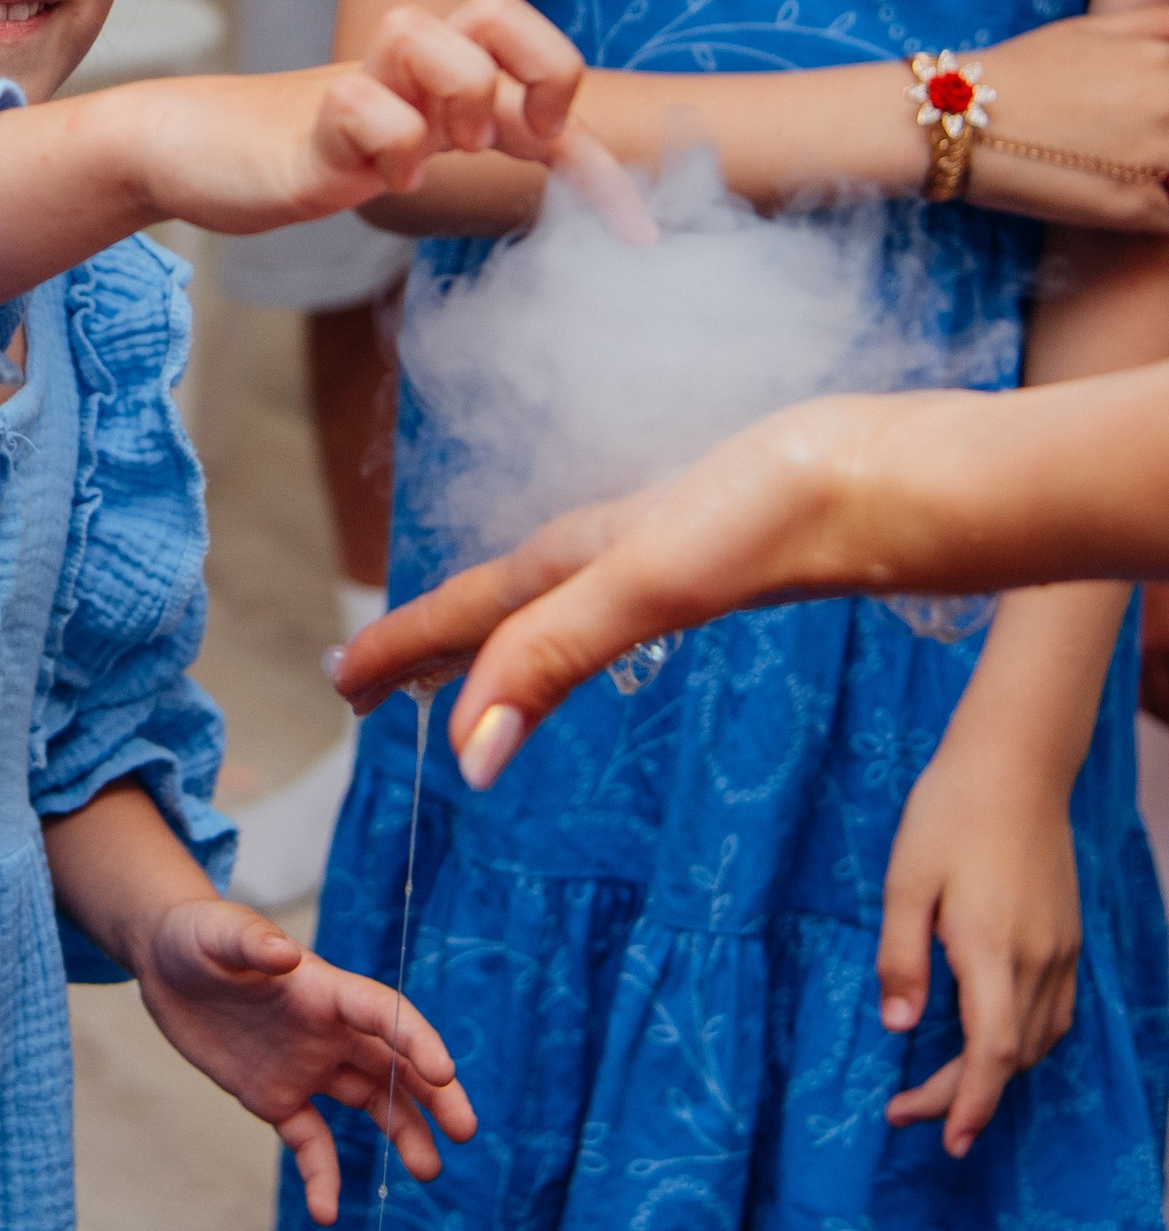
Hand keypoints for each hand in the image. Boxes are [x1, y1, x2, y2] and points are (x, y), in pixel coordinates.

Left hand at [135, 895, 474, 1220]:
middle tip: (465, 1129)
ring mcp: (306, 1065)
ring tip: (428, 1171)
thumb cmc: (196, 934)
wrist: (165, 961)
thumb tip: (285, 955)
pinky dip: (323, 1175)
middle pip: (393, 1063)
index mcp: (322, 989)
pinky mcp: (276, 1096)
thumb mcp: (216, 933)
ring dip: (402, 1134)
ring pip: (370, 1102)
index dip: (416, 1039)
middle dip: (432, 1094)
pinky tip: (326, 1212)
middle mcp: (325, 1030)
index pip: (383, 1013)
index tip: (445, 1072)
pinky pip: (311, 1141)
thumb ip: (250, 942)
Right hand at [332, 391, 910, 742]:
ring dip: (485, 640)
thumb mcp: (646, 586)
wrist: (892, 476)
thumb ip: (552, 659)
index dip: (399, 650)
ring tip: (450, 669)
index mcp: (572, 554)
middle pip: (490, 604)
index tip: (339, 686)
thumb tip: (467, 754)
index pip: (462, 611)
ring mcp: (656, 554)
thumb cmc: (772, 514)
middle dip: (423, 645)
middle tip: (364, 688)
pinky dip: (556, 635)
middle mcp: (601, 550)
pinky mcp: (712, 564)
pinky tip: (579, 641)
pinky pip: (597, 608)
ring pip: (542, 602)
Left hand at [877, 734, 1080, 1156]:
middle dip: (964, 1096)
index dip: (970, 1104)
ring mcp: (1061, 951)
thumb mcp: (905, 881)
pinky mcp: (1068, 937)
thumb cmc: (949, 815)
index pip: (991, 1054)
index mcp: (991, 950)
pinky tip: (991, 1038)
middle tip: (908, 1112)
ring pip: (1037, 1040)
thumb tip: (896, 1027)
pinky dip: (1023, 1040)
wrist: (1014, 767)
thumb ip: (901, 956)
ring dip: (995, 1071)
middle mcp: (1037, 961)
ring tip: (942, 1085)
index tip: (941, 1138)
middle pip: (1012, 1057)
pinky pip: (1054, 1012)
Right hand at [966, 7, 1168, 231]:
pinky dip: (1159, 209)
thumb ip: (1158, 22)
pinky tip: (1130, 197)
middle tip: (1131, 138)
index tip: (1158, 109)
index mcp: (1164, 66)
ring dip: (1162, 169)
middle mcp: (1168, 108)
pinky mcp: (1135, 209)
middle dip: (1165, 132)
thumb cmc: (1021, 71)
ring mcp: (1158, 161)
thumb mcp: (1093, 28)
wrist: (953, 122)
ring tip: (1123, 165)